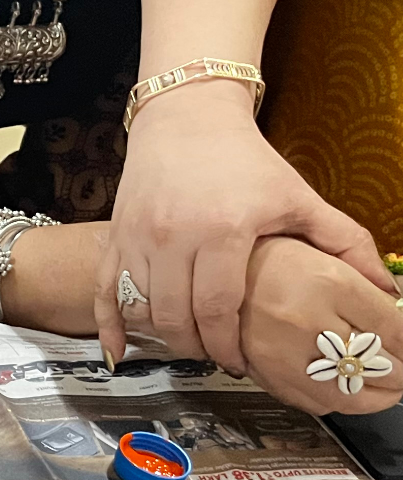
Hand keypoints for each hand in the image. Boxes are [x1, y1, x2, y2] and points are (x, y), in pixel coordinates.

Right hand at [98, 85, 392, 372]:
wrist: (187, 116)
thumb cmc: (247, 159)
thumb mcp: (299, 197)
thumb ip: (345, 243)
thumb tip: (385, 290)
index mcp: (221, 230)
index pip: (218, 309)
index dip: (228, 345)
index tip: (240, 363)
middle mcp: (172, 236)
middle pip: (176, 317)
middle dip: (198, 347)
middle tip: (217, 358)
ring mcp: (137, 235)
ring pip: (143, 307)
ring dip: (165, 337)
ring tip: (190, 344)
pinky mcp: (117, 234)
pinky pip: (105, 289)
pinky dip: (110, 324)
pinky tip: (117, 351)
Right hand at [235, 237, 402, 414]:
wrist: (200, 257)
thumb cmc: (262, 243)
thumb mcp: (321, 236)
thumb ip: (366, 268)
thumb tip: (397, 301)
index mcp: (328, 282)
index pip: (394, 329)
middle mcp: (302, 321)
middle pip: (374, 370)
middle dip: (398, 375)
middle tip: (401, 370)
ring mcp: (275, 351)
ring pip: (343, 396)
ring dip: (371, 396)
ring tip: (377, 384)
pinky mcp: (253, 368)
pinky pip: (304, 400)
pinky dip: (329, 399)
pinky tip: (335, 384)